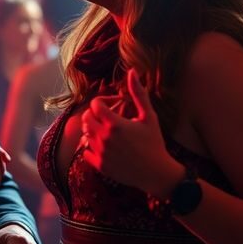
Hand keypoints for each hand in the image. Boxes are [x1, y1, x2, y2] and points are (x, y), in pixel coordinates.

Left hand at [81, 68, 183, 197]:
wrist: (157, 172)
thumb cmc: (154, 142)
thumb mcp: (149, 116)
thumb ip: (138, 93)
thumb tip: (132, 71)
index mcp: (115, 124)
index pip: (95, 105)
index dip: (101, 103)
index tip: (110, 107)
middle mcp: (105, 138)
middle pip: (86, 119)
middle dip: (94, 115)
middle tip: (106, 118)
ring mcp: (101, 153)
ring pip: (85, 135)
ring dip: (93, 131)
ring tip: (106, 132)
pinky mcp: (100, 166)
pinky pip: (85, 152)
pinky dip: (91, 148)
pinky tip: (104, 147)